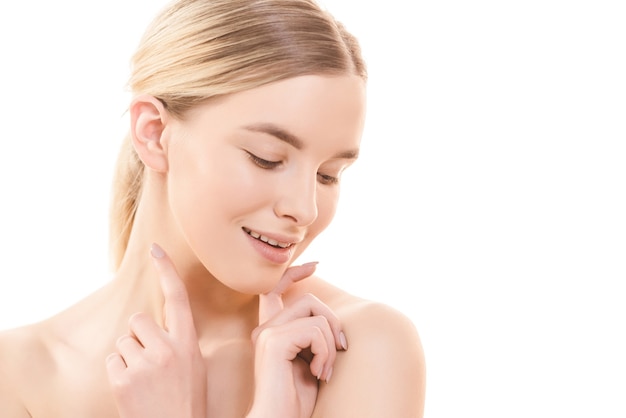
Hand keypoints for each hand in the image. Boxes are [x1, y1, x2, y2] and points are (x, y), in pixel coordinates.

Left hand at [106, 243, 206, 417]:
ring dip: (129, 355)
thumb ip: (178, 340)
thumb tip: (155, 324)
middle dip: (139, 335)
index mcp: (188, 343)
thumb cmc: (187, 400)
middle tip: (150, 360)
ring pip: (123, 340)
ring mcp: (144, 364)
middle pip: (138, 319)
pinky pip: (113, 359)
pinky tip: (133, 388)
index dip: (166, 270)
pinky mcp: (123, 379)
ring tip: (144, 379)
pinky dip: (118, 371)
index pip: (177, 298)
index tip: (155, 248)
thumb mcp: (195, 365)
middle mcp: (167, 349)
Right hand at [247, 263, 347, 417]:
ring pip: (316, 315)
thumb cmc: (297, 398)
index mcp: (271, 330)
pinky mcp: (274, 342)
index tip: (315, 265)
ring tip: (325, 369)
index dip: (295, 273)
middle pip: (309, 300)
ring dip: (330, 344)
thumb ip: (313, 335)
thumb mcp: (311, 359)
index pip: (276, 288)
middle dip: (333, 323)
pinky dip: (326, 352)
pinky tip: (319, 372)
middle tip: (338, 351)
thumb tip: (331, 317)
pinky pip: (315, 330)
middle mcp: (264, 328)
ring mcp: (267, 334)